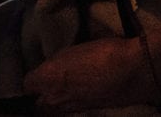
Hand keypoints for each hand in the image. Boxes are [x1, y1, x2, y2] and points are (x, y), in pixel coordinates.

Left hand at [23, 36, 154, 112]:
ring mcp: (71, 109)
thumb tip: (50, 70)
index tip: (40, 72)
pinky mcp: (86, 114)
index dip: (34, 78)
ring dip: (56, 102)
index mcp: (48, 79)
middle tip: (49, 85)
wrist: (133, 71)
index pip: (28, 84)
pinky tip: (78, 95)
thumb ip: (56, 64)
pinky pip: (70, 111)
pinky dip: (70, 106)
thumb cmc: (102, 53)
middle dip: (41, 96)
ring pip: (54, 110)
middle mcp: (55, 99)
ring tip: (65, 91)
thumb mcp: (73, 50)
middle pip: (39, 105)